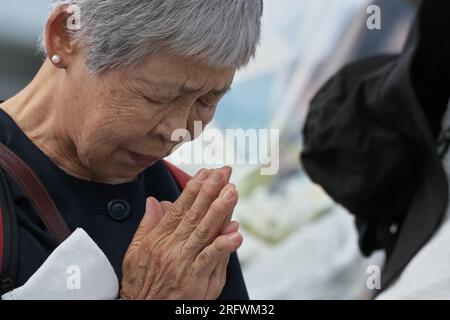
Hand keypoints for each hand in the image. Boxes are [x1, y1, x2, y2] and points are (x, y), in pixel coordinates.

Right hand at [120, 167, 240, 299]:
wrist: (143, 312)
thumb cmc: (141, 284)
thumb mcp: (134, 252)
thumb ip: (147, 225)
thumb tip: (154, 201)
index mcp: (159, 238)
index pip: (180, 208)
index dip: (194, 189)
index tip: (207, 173)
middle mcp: (172, 246)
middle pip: (195, 214)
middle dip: (211, 191)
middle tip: (224, 173)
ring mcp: (183, 262)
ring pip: (204, 231)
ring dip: (219, 210)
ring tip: (232, 192)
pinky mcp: (194, 279)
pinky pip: (210, 259)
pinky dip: (223, 246)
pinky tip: (235, 233)